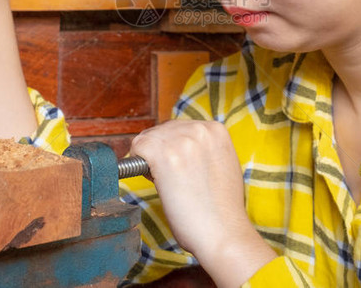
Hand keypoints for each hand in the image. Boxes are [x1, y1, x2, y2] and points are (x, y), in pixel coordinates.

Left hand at [130, 121, 275, 285]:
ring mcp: (182, 140)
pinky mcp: (164, 155)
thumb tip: (180, 149)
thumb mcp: (221, 164)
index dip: (172, 149)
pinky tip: (156, 182)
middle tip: (172, 180)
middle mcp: (200, 128)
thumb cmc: (221, 209)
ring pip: (147, 139)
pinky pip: (137, 148)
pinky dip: (138, 166)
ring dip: (149, 160)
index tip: (178, 168)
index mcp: (216, 129)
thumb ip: (203, 149)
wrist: (224, 232)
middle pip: (161, 131)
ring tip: (168, 184)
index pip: (178, 128)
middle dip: (159, 153)